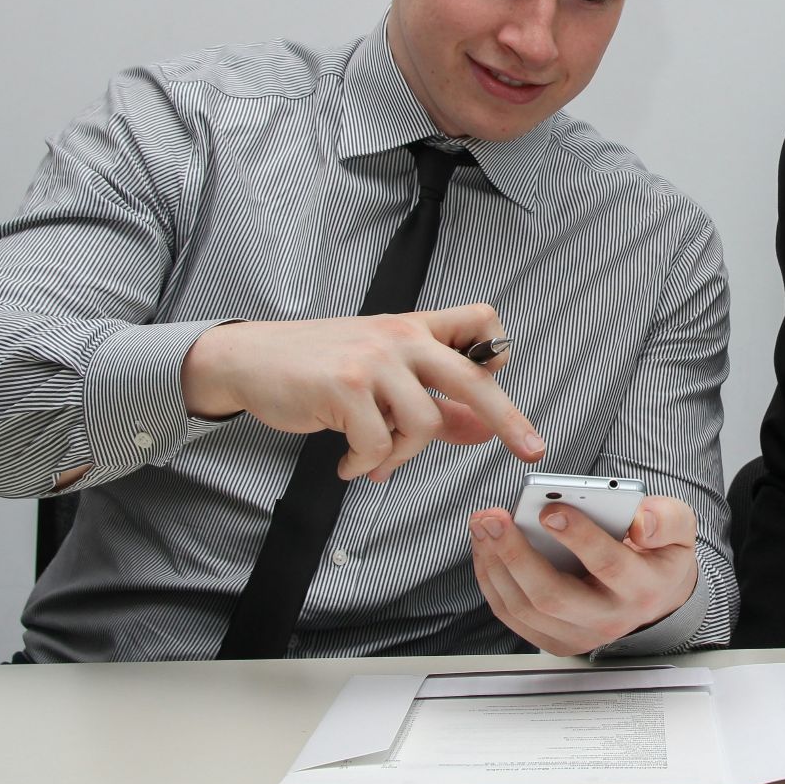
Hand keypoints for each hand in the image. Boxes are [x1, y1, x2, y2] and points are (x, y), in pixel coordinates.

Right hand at [179, 303, 543, 480]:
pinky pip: (379, 444)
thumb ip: (435, 401)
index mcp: (414, 328)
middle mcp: (400, 337)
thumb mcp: (382, 375)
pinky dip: (367, 463)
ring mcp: (373, 360)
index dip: (497, 350)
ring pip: (424, 424)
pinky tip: (349, 462)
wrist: (251, 359)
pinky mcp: (344, 387)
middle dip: (508, 419)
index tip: (501, 377)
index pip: (479, 320)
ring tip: (375, 459)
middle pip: (472, 377)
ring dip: (402, 455)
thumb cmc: (320, 366)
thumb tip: (483, 430)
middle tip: (532, 450)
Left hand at [469, 494, 698, 655]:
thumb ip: (666, 519)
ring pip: (525, 608)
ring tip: (482, 524)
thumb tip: (639, 522)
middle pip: (553, 596)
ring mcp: (580, 636)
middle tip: (493, 517)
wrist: (656, 594)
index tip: (549, 510)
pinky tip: (485, 547)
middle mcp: (610, 620)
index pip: (607, 565)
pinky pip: (513, 615)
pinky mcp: (556, 641)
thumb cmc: (659, 553)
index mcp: (643, 588)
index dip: (578, 537)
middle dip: (516, 554)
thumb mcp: (679, 529)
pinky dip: (492, 580)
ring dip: (495, 564)